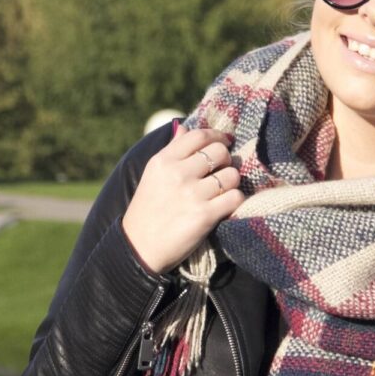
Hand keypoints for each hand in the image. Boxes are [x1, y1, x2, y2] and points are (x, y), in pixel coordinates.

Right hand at [121, 122, 243, 274]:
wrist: (139, 248)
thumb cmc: (148, 209)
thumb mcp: (152, 174)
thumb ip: (171, 150)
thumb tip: (185, 127)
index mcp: (163, 161)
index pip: (199, 136)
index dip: (217, 136)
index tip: (223, 142)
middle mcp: (177, 174)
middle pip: (220, 153)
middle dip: (226, 160)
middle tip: (221, 171)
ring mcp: (192, 195)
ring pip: (231, 175)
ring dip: (231, 183)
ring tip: (222, 191)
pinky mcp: (204, 216)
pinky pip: (235, 198)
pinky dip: (235, 201)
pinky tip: (225, 206)